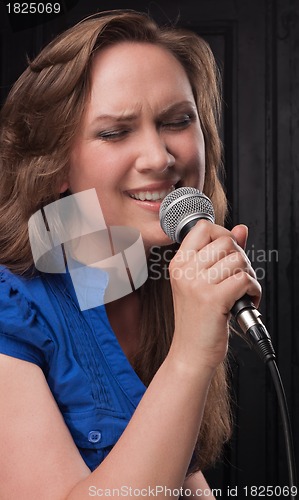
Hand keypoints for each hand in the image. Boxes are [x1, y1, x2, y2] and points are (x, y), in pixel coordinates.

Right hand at [168, 221, 260, 369]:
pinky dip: (253, 290)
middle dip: (241, 257)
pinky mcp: (212, 299)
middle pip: (226, 241)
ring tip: (242, 291)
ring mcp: (197, 284)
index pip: (203, 228)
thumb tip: (241, 229)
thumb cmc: (198, 319)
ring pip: (238, 259)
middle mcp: (185, 270)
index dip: (223, 234)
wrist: (191, 352)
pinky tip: (246, 300)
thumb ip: (221, 254)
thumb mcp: (203, 282)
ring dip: (249, 275)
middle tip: (238, 277)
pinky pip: (244, 279)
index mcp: (179, 263)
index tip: (229, 251)